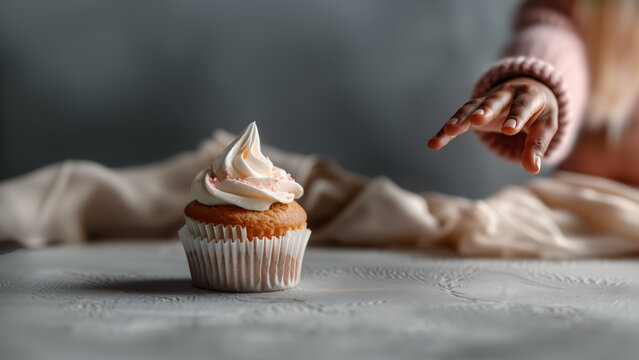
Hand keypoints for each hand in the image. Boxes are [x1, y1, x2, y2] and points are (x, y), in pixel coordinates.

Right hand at [427, 77, 558, 173]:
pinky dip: (446, 130)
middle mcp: (505, 95)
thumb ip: (538, 146)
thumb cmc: (538, 113)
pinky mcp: (472, 110)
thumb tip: (532, 169)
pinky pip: (458, 119)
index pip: (523, 107)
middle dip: (485, 110)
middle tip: (477, 119)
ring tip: (449, 130)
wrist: (526, 91)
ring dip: (460, 118)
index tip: (509, 130)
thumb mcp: (545, 127)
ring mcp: (486, 101)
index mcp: (528, 96)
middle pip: (494, 102)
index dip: (516, 118)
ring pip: (471, 108)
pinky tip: (433, 143)